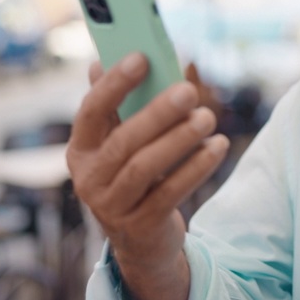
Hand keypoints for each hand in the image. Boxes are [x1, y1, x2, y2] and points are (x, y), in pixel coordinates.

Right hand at [67, 53, 229, 275]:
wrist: (142, 242)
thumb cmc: (133, 176)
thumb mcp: (120, 144)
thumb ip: (116, 107)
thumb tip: (102, 61)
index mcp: (81, 149)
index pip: (91, 111)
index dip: (114, 84)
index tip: (142, 57)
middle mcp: (89, 178)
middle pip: (123, 141)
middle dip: (158, 113)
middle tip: (189, 91)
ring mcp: (112, 206)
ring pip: (145, 167)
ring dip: (180, 139)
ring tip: (207, 117)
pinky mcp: (140, 226)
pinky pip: (170, 192)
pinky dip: (196, 167)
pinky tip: (218, 146)